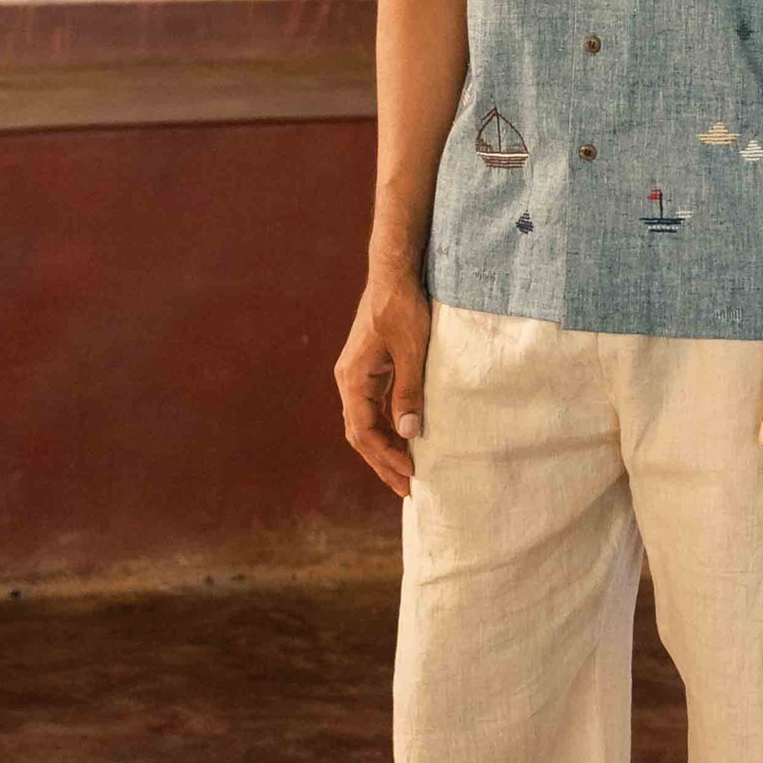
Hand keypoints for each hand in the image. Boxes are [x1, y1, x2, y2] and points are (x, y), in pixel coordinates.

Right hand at [334, 264, 431, 496]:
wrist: (395, 273)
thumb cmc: (403, 307)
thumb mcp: (413, 351)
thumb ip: (409, 391)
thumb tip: (408, 432)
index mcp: (353, 379)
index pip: (364, 432)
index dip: (386, 457)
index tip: (411, 474)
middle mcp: (349, 381)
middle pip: (361, 435)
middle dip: (383, 463)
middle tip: (407, 490)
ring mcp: (359, 376)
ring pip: (366, 425)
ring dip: (385, 450)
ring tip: (407, 474)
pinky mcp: (371, 370)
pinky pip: (375, 410)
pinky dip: (388, 431)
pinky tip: (405, 443)